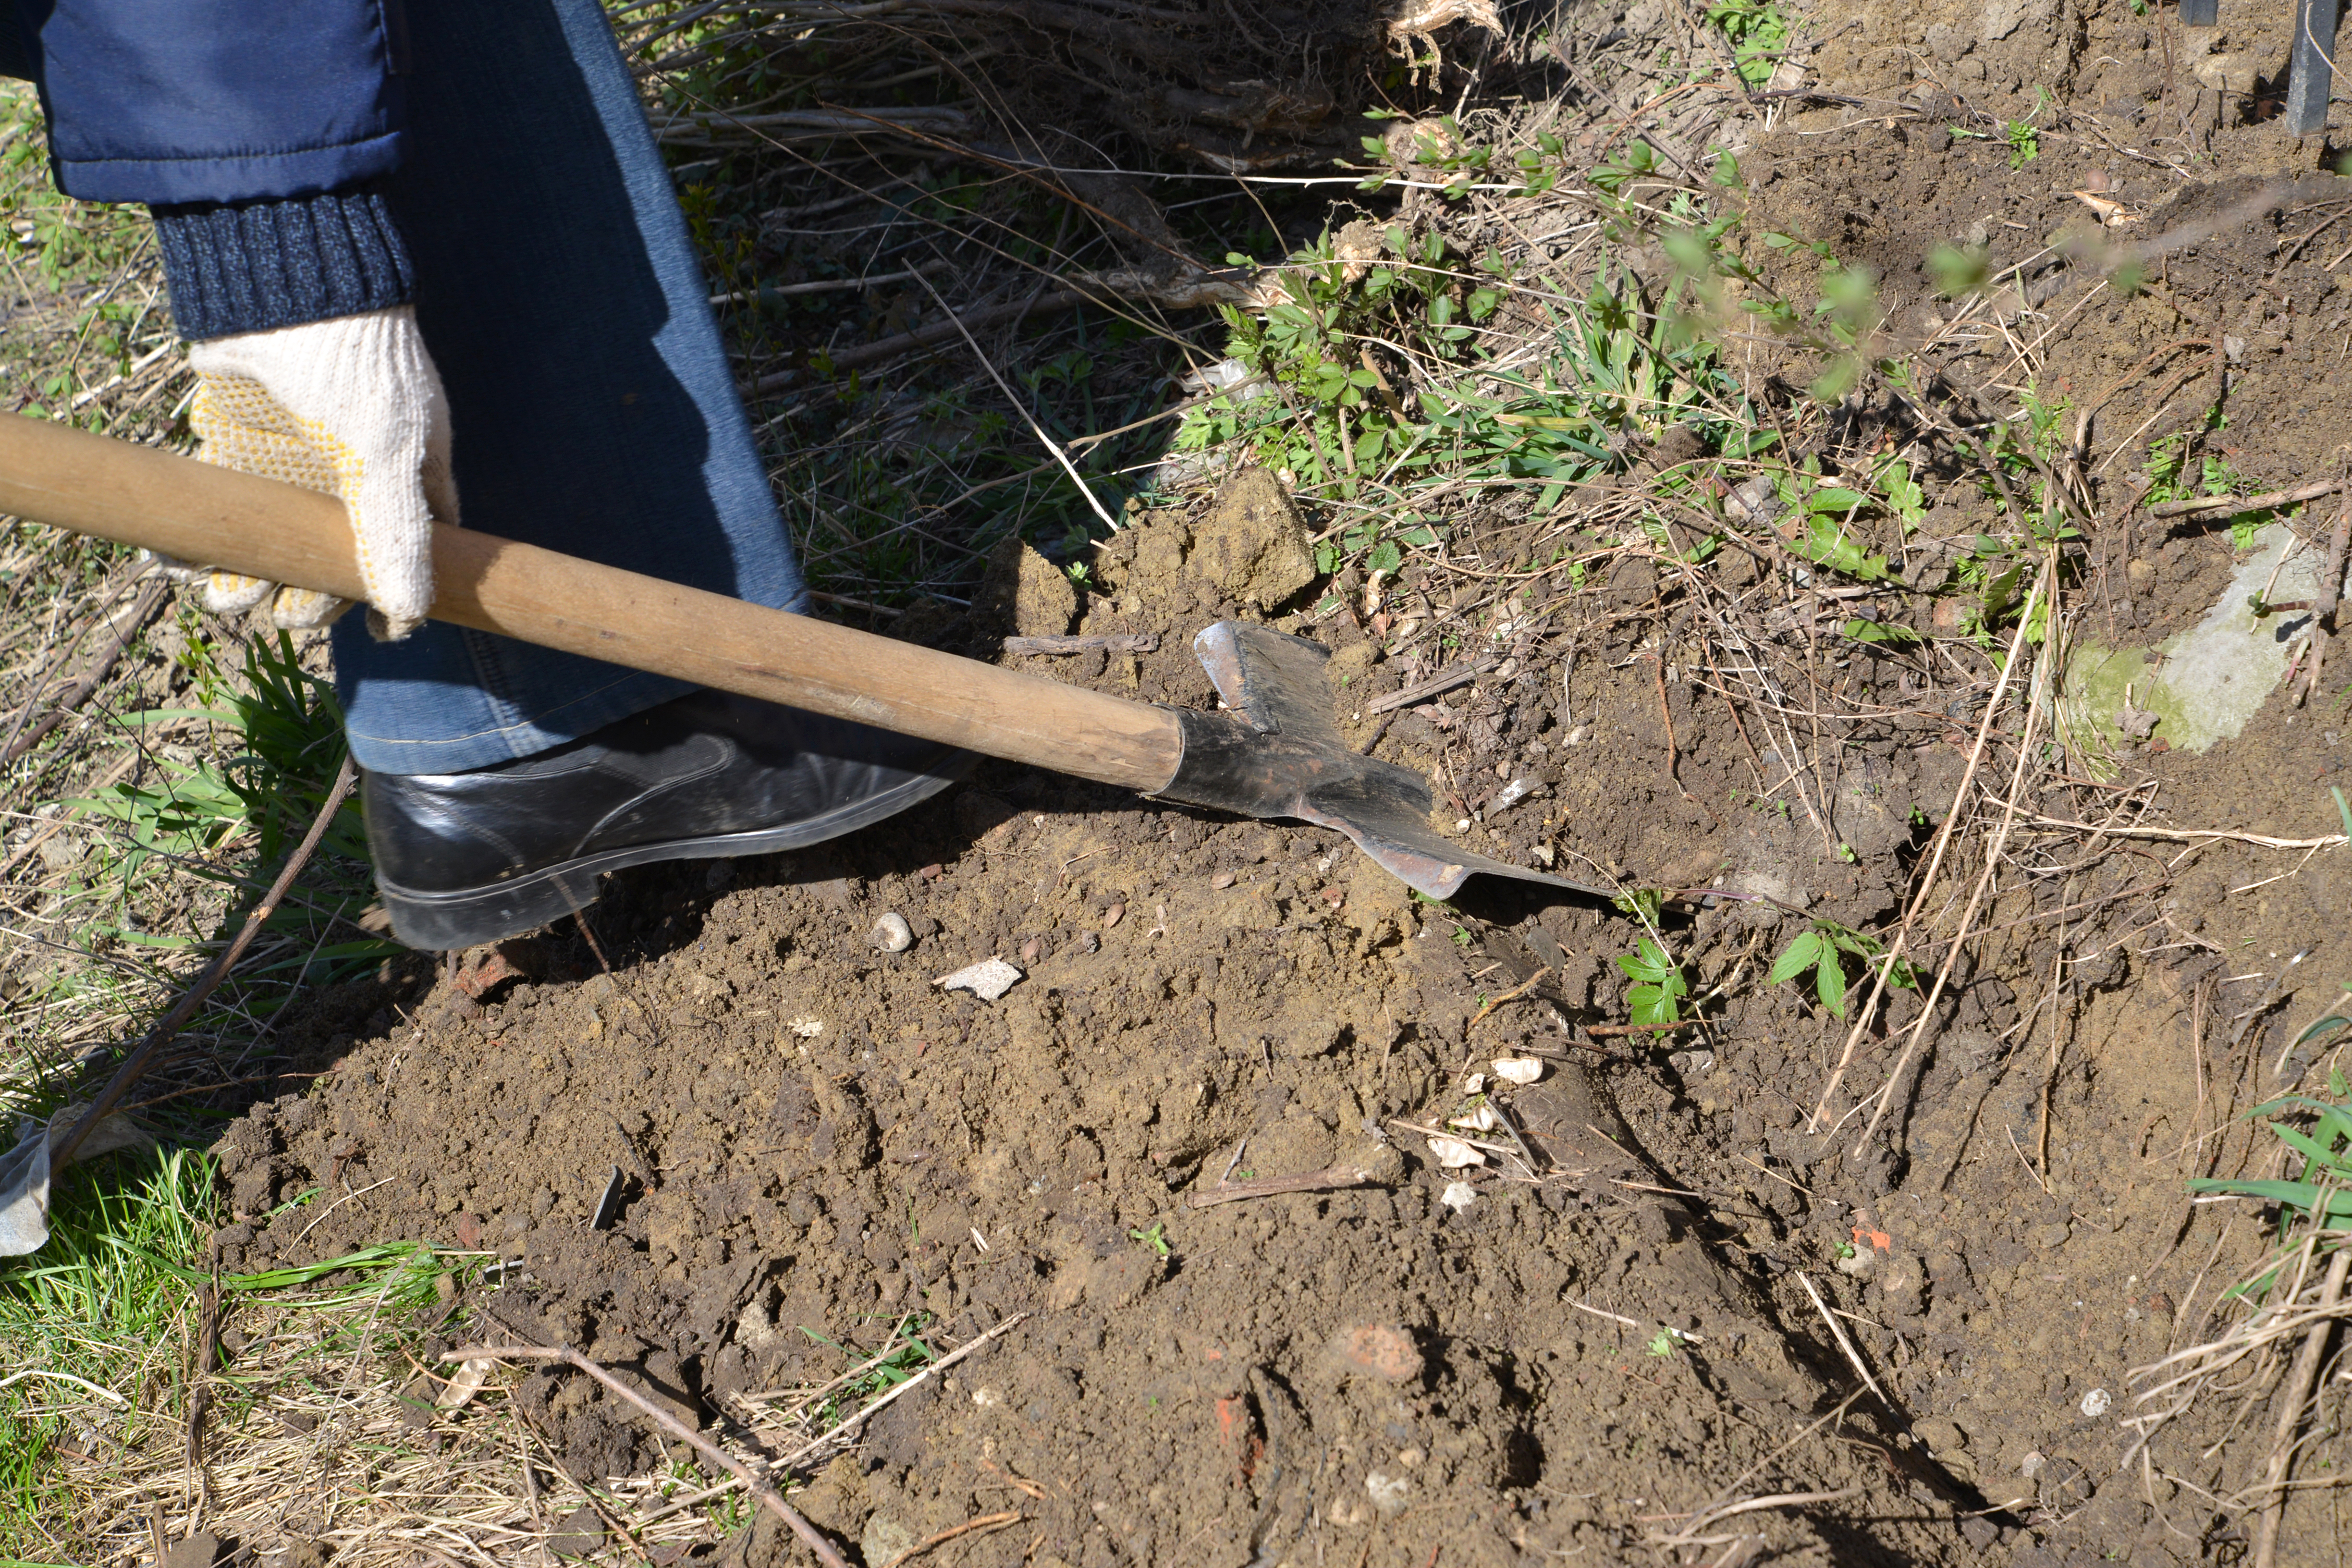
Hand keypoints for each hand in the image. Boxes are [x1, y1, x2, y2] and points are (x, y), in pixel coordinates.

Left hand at [165, 305, 456, 640]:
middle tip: (281, 615)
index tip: (375, 632)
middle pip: (331, 554)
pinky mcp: (237, 447)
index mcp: (405, 475)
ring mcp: (292, 463)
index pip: (405, 550)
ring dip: (245, 573)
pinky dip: (197, 534)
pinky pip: (219, 504)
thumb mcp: (382, 457)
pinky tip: (176, 560)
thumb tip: (409, 619)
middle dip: (305, 591)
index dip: (392, 593)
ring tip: (221, 595)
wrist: (279, 292)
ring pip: (271, 537)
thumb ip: (397, 537)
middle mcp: (349, 476)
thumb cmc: (353, 370)